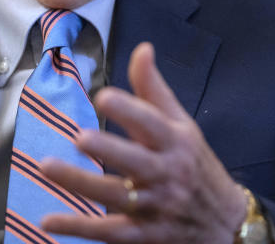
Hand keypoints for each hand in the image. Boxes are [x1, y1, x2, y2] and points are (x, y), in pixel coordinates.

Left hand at [40, 42, 246, 242]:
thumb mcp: (183, 126)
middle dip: (110, 150)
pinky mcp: (144, 236)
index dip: (130, 109)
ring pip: (116, 196)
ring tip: (47, 166)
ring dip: (81, 183)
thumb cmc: (197, 166)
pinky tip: (49, 220)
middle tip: (80, 137)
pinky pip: (110, 232)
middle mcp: (167, 174)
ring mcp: (155, 207)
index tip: (103, 95)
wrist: (228, 224)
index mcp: (176, 143)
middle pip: (136, 162)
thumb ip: (154, 90)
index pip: (153, 123)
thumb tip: (142, 49)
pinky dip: (80, 228)